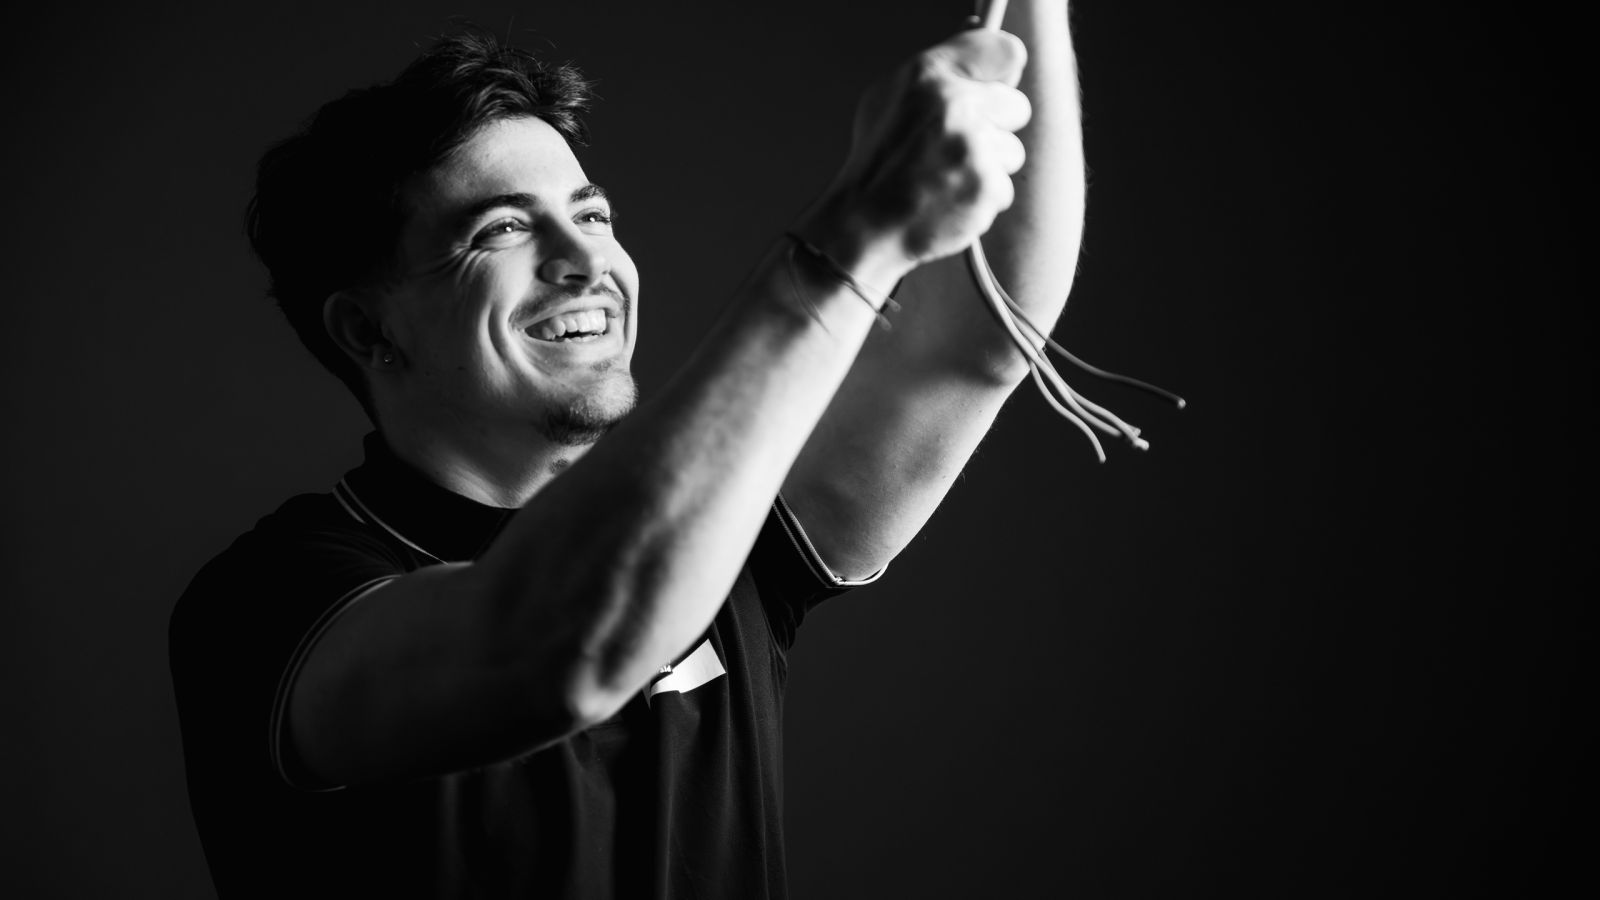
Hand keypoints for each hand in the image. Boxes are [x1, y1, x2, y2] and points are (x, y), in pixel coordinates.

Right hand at [805, 28, 1031, 271]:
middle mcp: (955, 104)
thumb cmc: (877, 165)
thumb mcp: (890, 99)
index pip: (1003, 51)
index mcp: (928, 74)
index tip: (997, 84)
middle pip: (1016, 107)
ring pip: (1012, 152)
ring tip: (946, 178)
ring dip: (987, 168)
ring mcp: (973, 147)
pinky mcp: (985, 186)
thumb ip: (941, 75)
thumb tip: (990, 68)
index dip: (1002, 72)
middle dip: (995, 128)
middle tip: (957, 147)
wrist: (863, 225)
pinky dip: (980, 200)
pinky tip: (948, 200)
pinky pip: (1004, 189)